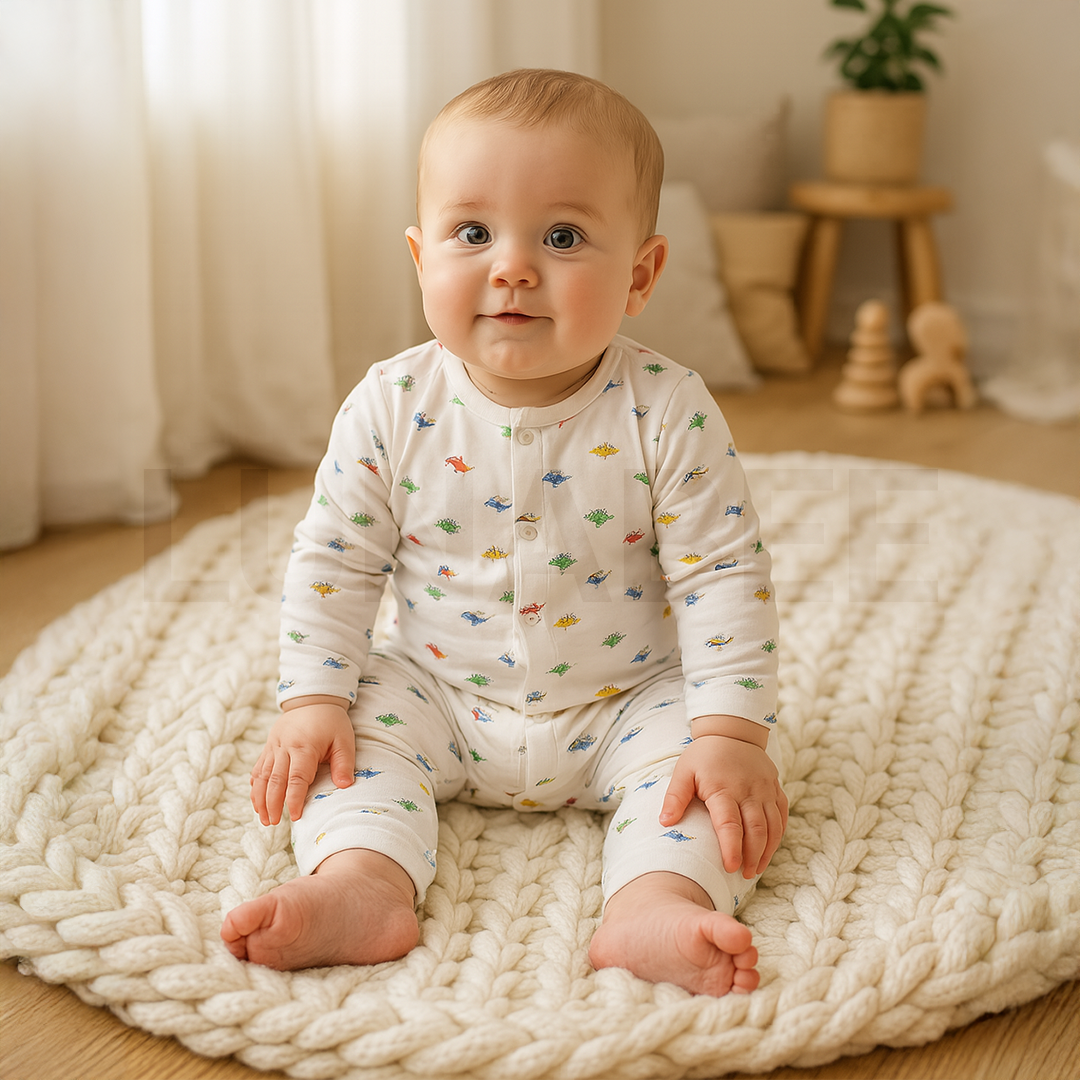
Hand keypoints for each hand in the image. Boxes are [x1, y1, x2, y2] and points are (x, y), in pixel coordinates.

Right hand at [250, 697, 354, 824]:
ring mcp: (274, 746)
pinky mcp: (268, 746)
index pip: (296, 779)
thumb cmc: (332, 722)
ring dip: (260, 798)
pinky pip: (258, 767)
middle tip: (272, 823)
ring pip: (262, 776)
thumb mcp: (344, 739)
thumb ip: (344, 763)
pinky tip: (256, 799)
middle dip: (272, 804)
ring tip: (262, 818)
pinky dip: (255, 785)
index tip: (295, 817)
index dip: (294, 799)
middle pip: (274, 781)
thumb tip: (345, 786)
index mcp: (304, 747)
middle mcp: (285, 748)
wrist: (313, 699)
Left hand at [660, 733, 787, 877]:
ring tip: (756, 869)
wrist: (732, 731)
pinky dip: (778, 836)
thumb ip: (675, 797)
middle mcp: (749, 790)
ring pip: (773, 826)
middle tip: (745, 875)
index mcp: (723, 788)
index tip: (729, 868)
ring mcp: (765, 790)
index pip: (730, 824)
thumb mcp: (684, 771)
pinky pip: (782, 816)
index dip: (731, 848)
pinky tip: (769, 850)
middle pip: (756, 830)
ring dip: (767, 851)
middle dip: (752, 856)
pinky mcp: (776, 789)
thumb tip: (664, 822)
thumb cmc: (704, 755)